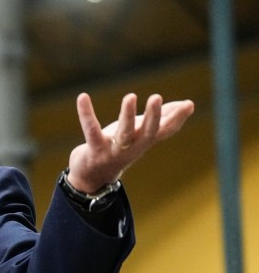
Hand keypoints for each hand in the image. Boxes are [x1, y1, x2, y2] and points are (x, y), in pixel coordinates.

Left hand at [67, 92, 194, 192]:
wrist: (92, 176)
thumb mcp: (141, 132)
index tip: (189, 104)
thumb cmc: (120, 148)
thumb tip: (188, 104)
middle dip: (153, 116)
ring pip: (123, 134)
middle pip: (147, 133)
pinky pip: (91, 130)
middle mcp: (132, 147)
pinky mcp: (94, 150)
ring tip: (130, 96)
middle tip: (156, 97)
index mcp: (145, 141)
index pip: (165, 131)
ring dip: (127, 115)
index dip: (177, 119)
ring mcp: (113, 151)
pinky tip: (82, 97)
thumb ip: (162, 119)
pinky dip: (86, 113)